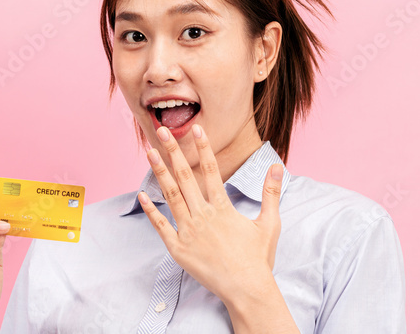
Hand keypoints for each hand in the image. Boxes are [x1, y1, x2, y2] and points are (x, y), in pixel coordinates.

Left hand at [138, 124, 284, 303]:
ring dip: (159, 173)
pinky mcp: (178, 249)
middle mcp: (203, 216)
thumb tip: (277, 166)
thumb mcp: (269, 223)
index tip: (196, 129)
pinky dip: (151, 210)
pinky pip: (160, 226)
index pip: (212, 170)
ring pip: (171, 196)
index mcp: (223, 208)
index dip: (203, 148)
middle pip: (185, 177)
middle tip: (162, 131)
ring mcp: (188, 232)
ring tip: (150, 153)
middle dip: (173, 152)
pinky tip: (142, 195)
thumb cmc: (258, 258)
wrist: (246, 289)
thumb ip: (271, 192)